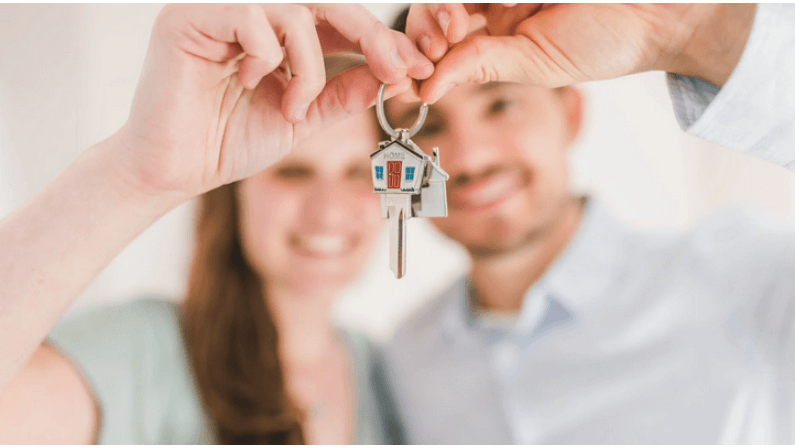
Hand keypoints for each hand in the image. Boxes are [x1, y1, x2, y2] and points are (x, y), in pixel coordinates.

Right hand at [112, 4, 432, 198]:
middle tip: (397, 69)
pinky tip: (249, 83)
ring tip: (292, 108)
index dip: (380, 42)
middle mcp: (252, 16)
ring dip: (309, 68)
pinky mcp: (191, 17)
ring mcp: (222, 10)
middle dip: (370, 37)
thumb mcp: (302, 118)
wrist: (176, 170)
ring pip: (295, 13)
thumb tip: (391, 74)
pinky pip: (252, 18)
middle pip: (326, 4)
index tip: (417, 69)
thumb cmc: (229, 142)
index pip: (339, 23)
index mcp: (279, 37)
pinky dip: (267, 57)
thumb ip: (342, 94)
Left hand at [406, 3, 755, 102]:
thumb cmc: (601, 46)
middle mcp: (493, 5)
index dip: (418, 52)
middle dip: (427, 26)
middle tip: (443, 39)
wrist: (653, 17)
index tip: (411, 74)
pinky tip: (489, 7)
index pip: (439, 38)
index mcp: (493, 36)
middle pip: (435, 7)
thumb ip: (481, 66)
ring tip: (458, 21)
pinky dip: (478, 0)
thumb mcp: (534, 65)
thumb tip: (425, 90)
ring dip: (444, 7)